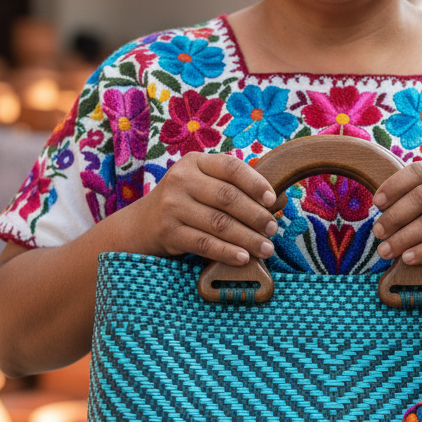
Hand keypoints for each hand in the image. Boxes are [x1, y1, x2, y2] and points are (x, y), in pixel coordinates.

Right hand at [131, 152, 277, 265]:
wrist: (140, 225)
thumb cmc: (184, 203)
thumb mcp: (203, 186)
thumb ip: (237, 189)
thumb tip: (281, 199)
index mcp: (194, 162)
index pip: (231, 167)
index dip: (255, 183)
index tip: (273, 200)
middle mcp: (180, 179)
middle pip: (227, 197)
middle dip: (256, 215)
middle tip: (273, 229)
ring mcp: (171, 205)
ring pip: (219, 223)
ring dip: (247, 238)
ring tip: (266, 248)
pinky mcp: (167, 232)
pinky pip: (204, 243)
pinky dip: (227, 252)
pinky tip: (243, 258)